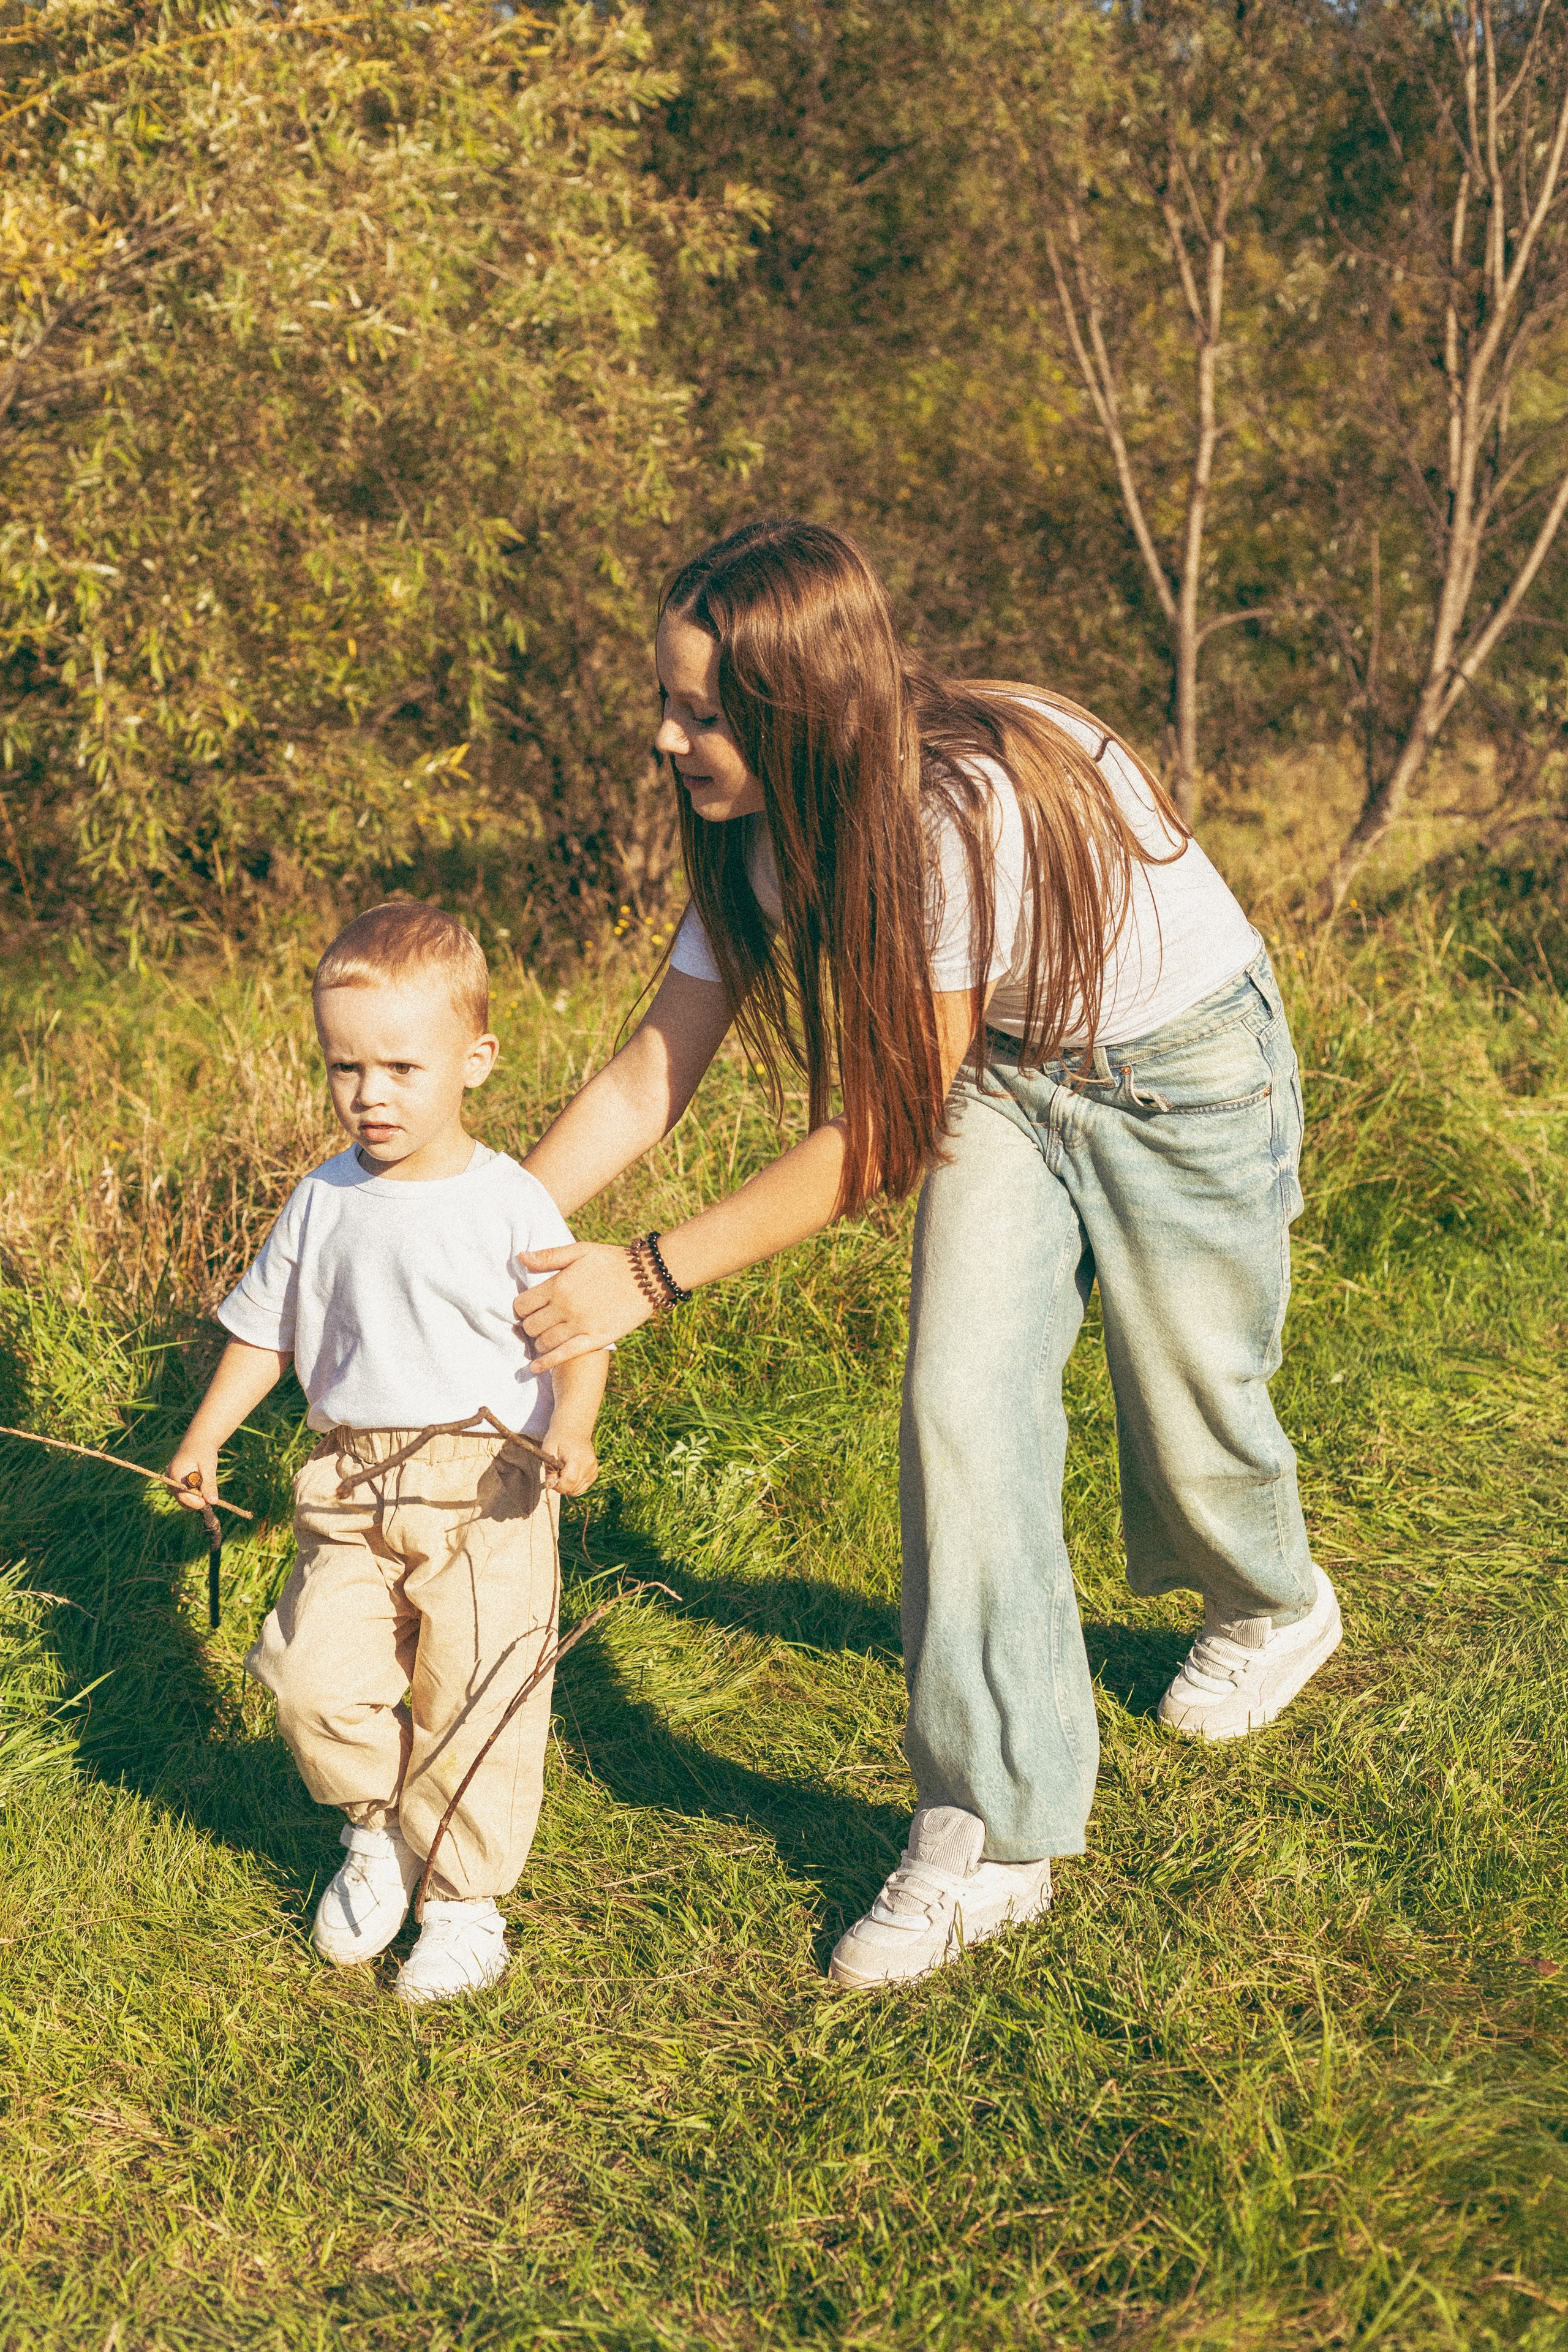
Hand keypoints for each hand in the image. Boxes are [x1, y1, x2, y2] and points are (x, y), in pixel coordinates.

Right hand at [168, 1442, 217, 1509]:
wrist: (198, 1443)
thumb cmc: (203, 1452)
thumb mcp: (208, 1467)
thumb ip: (209, 1484)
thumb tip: (213, 1502)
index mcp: (175, 1475)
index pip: (184, 1497)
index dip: (199, 1502)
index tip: (212, 1499)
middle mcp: (170, 1481)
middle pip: (184, 1501)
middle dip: (199, 1500)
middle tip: (211, 1490)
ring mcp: (172, 1483)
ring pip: (186, 1500)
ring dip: (198, 1497)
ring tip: (205, 1482)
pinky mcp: (176, 1485)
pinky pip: (187, 1495)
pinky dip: (196, 1493)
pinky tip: (202, 1483)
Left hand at [515, 1241, 652, 1370]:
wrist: (648, 1276)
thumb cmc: (613, 1260)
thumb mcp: (581, 1251)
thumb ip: (549, 1256)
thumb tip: (520, 1258)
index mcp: (558, 1285)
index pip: (522, 1305)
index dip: (521, 1309)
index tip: (528, 1310)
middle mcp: (565, 1306)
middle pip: (530, 1326)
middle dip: (530, 1326)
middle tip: (538, 1324)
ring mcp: (580, 1325)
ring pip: (544, 1342)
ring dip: (539, 1342)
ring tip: (544, 1338)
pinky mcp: (595, 1339)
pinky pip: (563, 1355)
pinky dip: (546, 1363)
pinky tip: (535, 1368)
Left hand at [542, 1422, 598, 1497]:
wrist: (574, 1430)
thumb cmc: (558, 1439)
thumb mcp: (548, 1450)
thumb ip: (548, 1469)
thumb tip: (551, 1485)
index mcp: (576, 1458)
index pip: (569, 1481)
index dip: (557, 1485)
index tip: (551, 1480)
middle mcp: (588, 1464)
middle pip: (573, 1488)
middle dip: (561, 1486)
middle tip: (556, 1474)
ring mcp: (593, 1469)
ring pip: (578, 1490)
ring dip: (568, 1486)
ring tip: (563, 1472)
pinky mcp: (595, 1472)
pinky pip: (583, 1487)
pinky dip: (575, 1484)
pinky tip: (571, 1472)